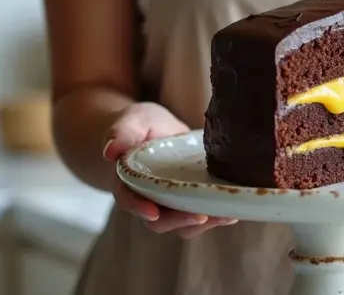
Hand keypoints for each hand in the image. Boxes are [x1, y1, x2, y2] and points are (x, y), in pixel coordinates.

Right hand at [103, 102, 237, 237]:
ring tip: (225, 216)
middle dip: (180, 221)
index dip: (139, 208)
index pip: (128, 199)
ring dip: (203, 222)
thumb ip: (122, 132)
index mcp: (128, 182)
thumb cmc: (141, 124)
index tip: (152, 213)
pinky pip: (200, 213)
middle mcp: (148, 198)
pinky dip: (216, 215)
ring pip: (182, 222)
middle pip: (159, 220)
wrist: (157, 129)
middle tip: (201, 217)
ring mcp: (170, 202)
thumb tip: (110, 151)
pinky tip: (233, 212)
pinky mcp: (190, 199)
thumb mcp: (133, 120)